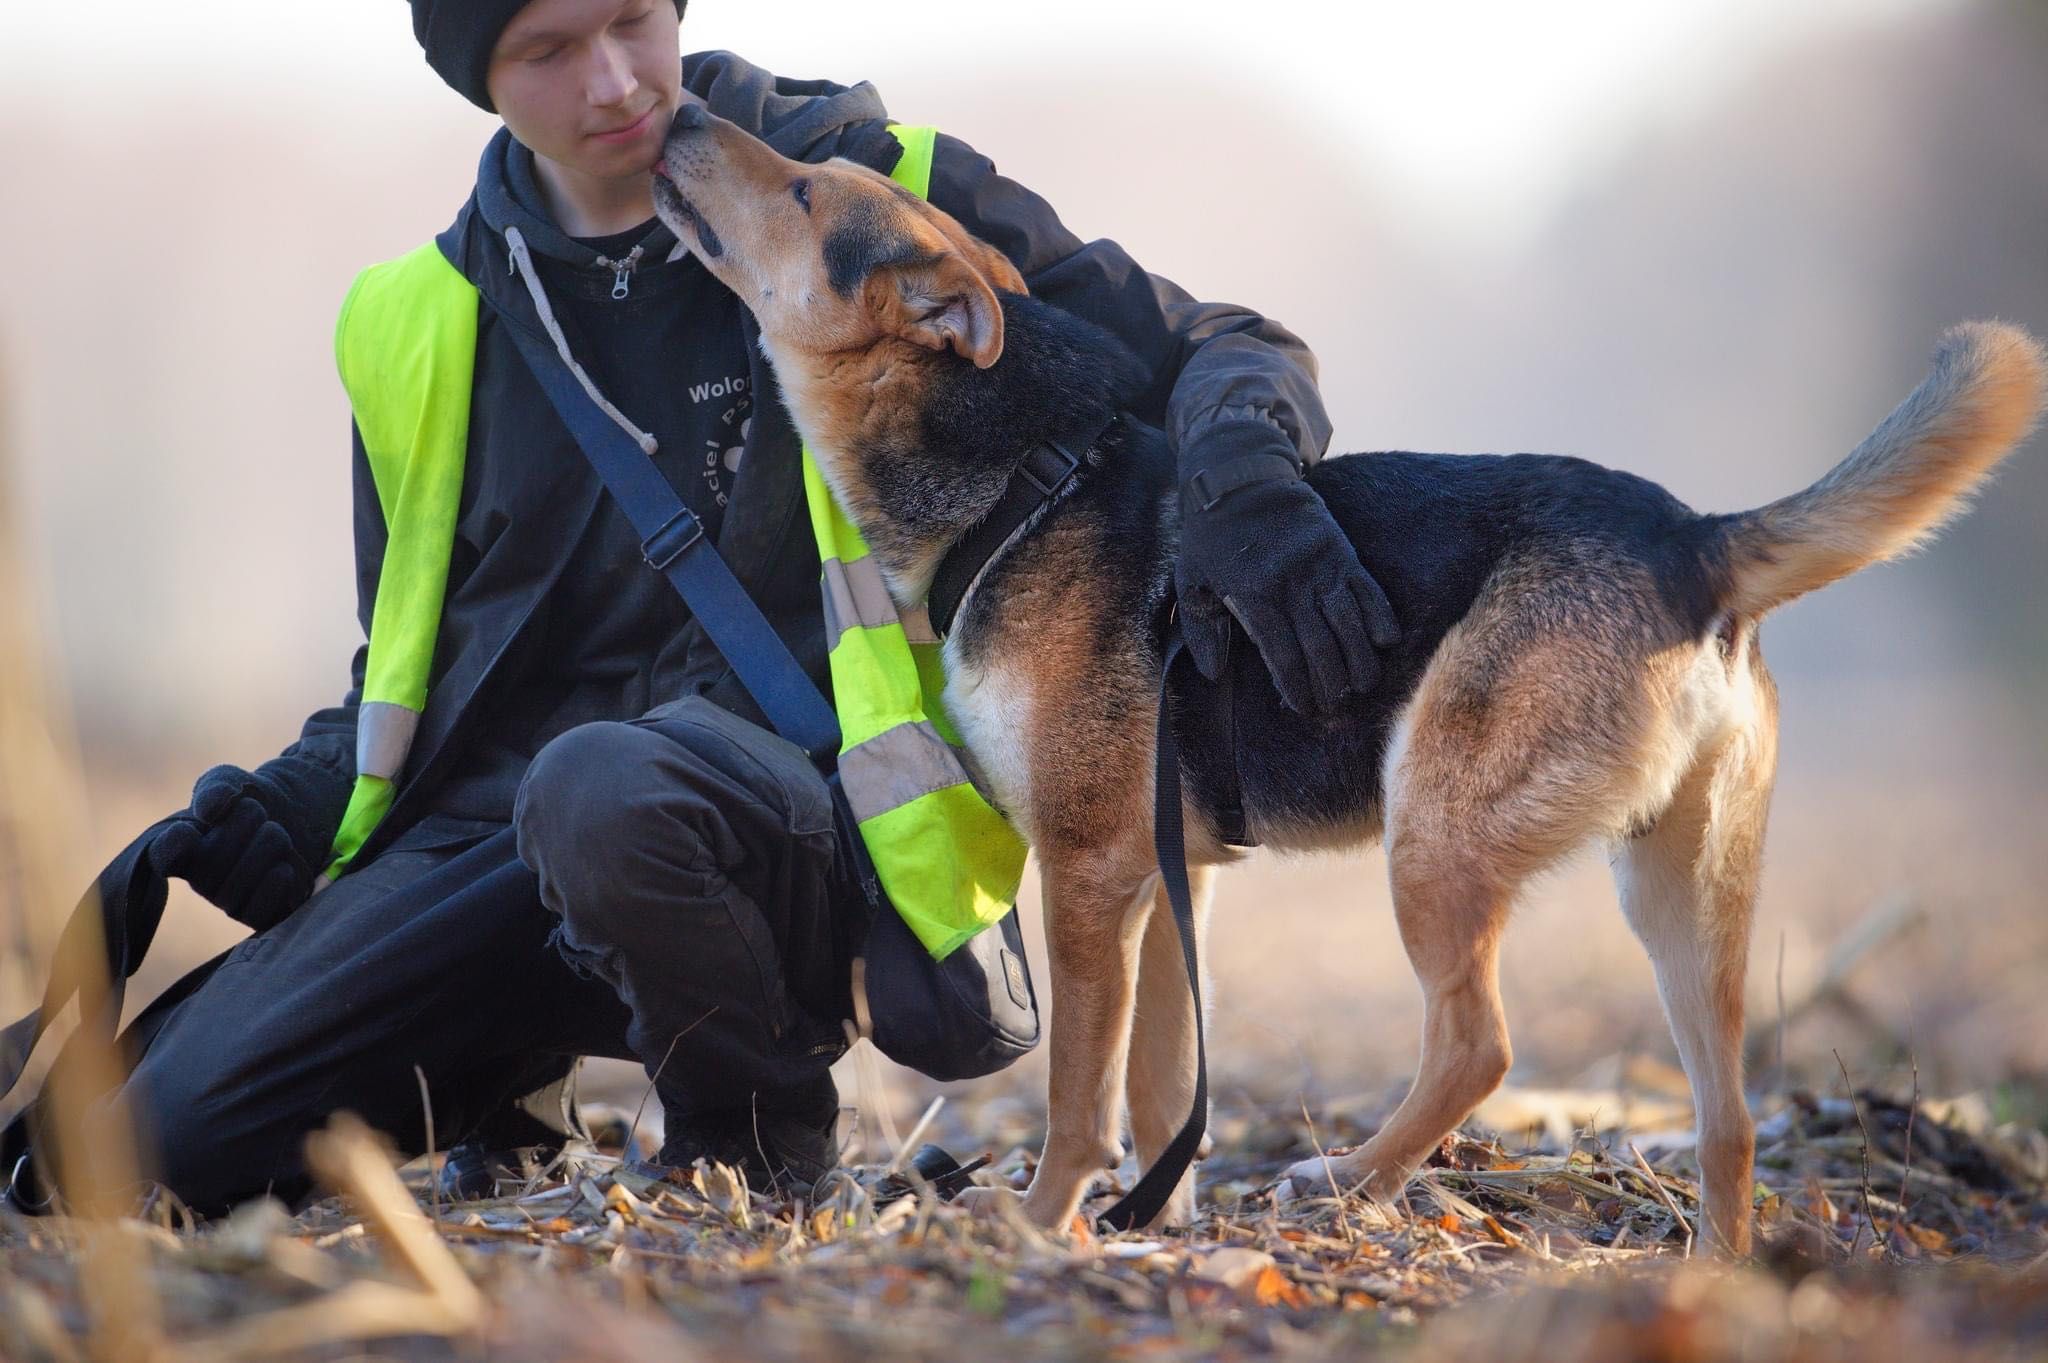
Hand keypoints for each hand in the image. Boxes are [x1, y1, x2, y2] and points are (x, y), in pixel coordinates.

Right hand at [148, 764, 328, 929]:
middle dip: (247, 821)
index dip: (172, 847)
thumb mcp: (230, 780)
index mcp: (183, 848)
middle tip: (258, 810)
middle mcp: (200, 880)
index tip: (188, 830)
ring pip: (246, 877)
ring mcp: (228, 901)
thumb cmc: (250, 799)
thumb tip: (208, 811)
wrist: (298, 817)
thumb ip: (215, 788)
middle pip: (215, 858)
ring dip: (271, 843)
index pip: (163, 856)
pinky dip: (278, 880)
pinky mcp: (257, 916)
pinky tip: (283, 865)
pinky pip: (260, 909)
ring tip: (275, 831)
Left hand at [1176, 454, 1399, 713]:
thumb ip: (1200, 629)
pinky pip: (1368, 589)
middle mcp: (1291, 584)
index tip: (1303, 708)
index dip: (1297, 687)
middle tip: (1335, 706)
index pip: (1283, 655)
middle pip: (1320, 647)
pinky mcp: (1341, 551)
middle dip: (1331, 684)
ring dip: (1360, 659)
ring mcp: (1321, 567)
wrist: (1240, 477)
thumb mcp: (1190, 580)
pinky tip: (1386, 642)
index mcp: (1253, 595)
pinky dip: (1381, 616)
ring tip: (1363, 685)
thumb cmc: (1211, 538)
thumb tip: (1213, 673)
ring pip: (1350, 623)